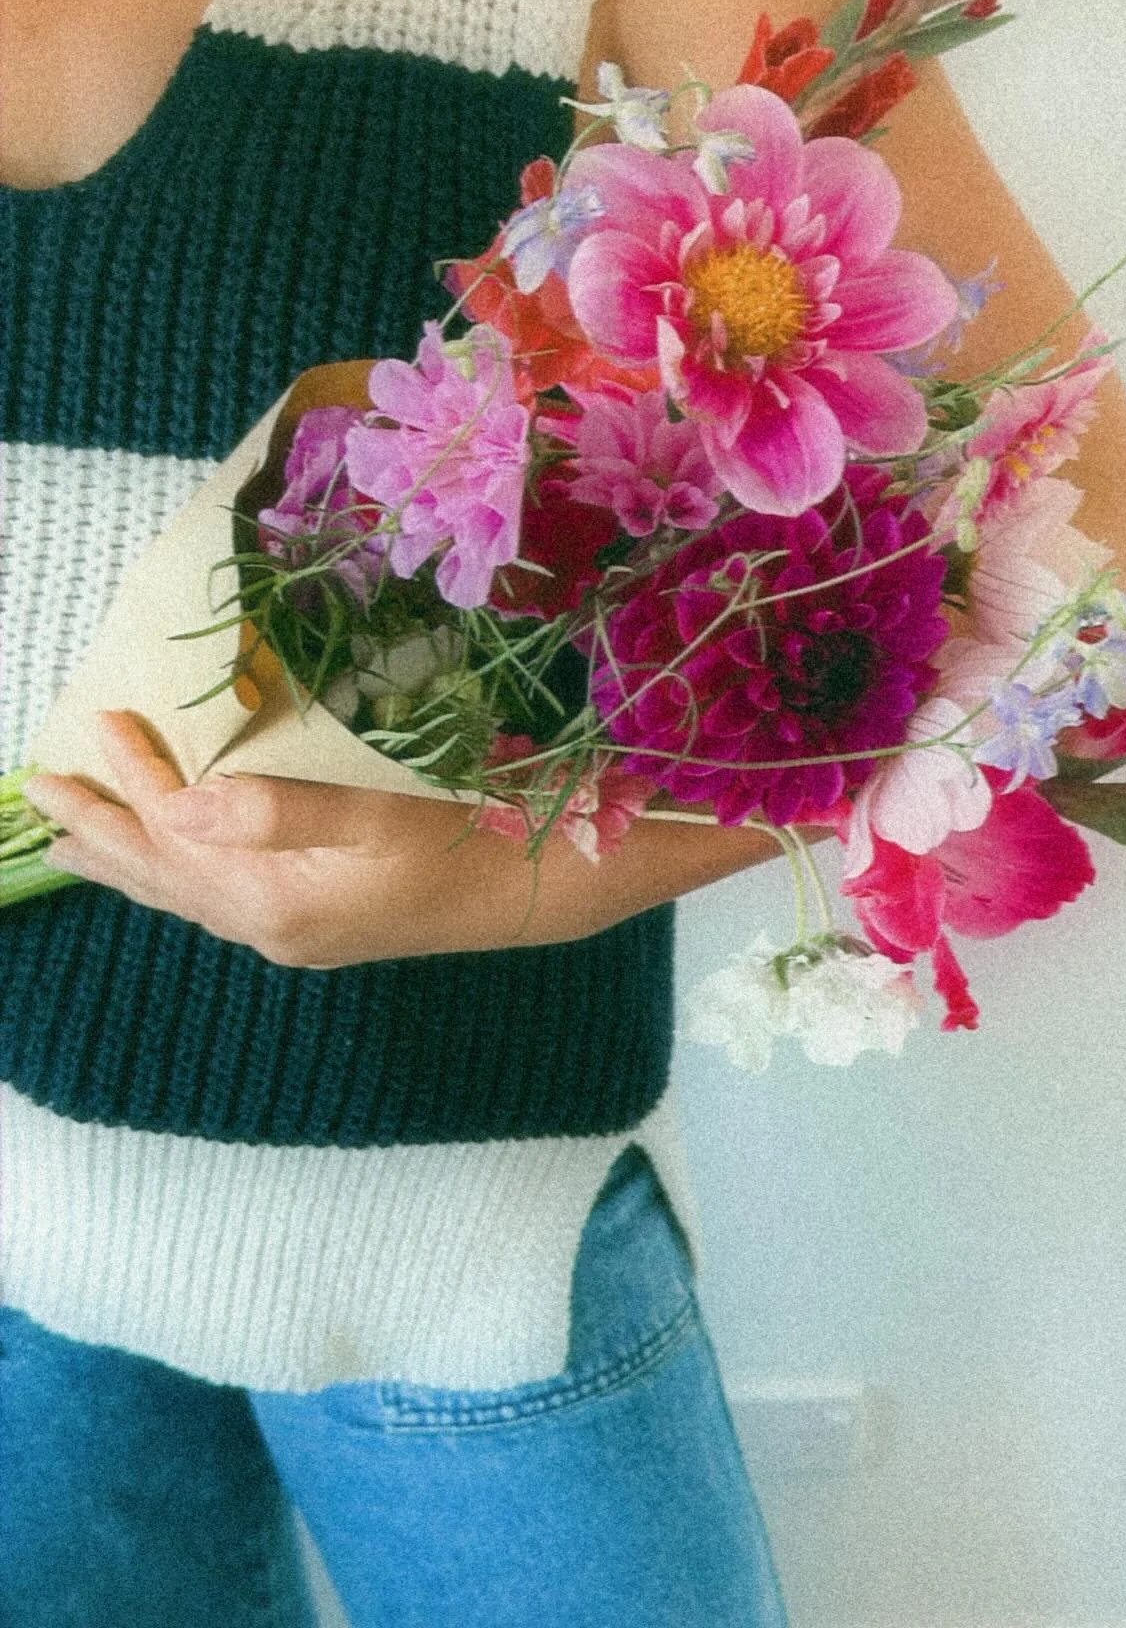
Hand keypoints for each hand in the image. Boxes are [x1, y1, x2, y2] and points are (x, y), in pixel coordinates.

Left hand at [27, 712, 779, 966]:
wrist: (549, 889)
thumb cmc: (473, 835)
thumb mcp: (380, 815)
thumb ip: (279, 809)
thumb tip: (181, 801)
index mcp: (276, 900)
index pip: (176, 833)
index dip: (133, 777)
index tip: (99, 719)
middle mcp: (272, 927)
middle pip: (160, 877)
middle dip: (100, 831)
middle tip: (39, 792)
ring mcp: (294, 933)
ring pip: (184, 895)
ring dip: (128, 859)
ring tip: (75, 839)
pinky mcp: (317, 926)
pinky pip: (215, 900)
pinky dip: (175, 874)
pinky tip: (176, 863)